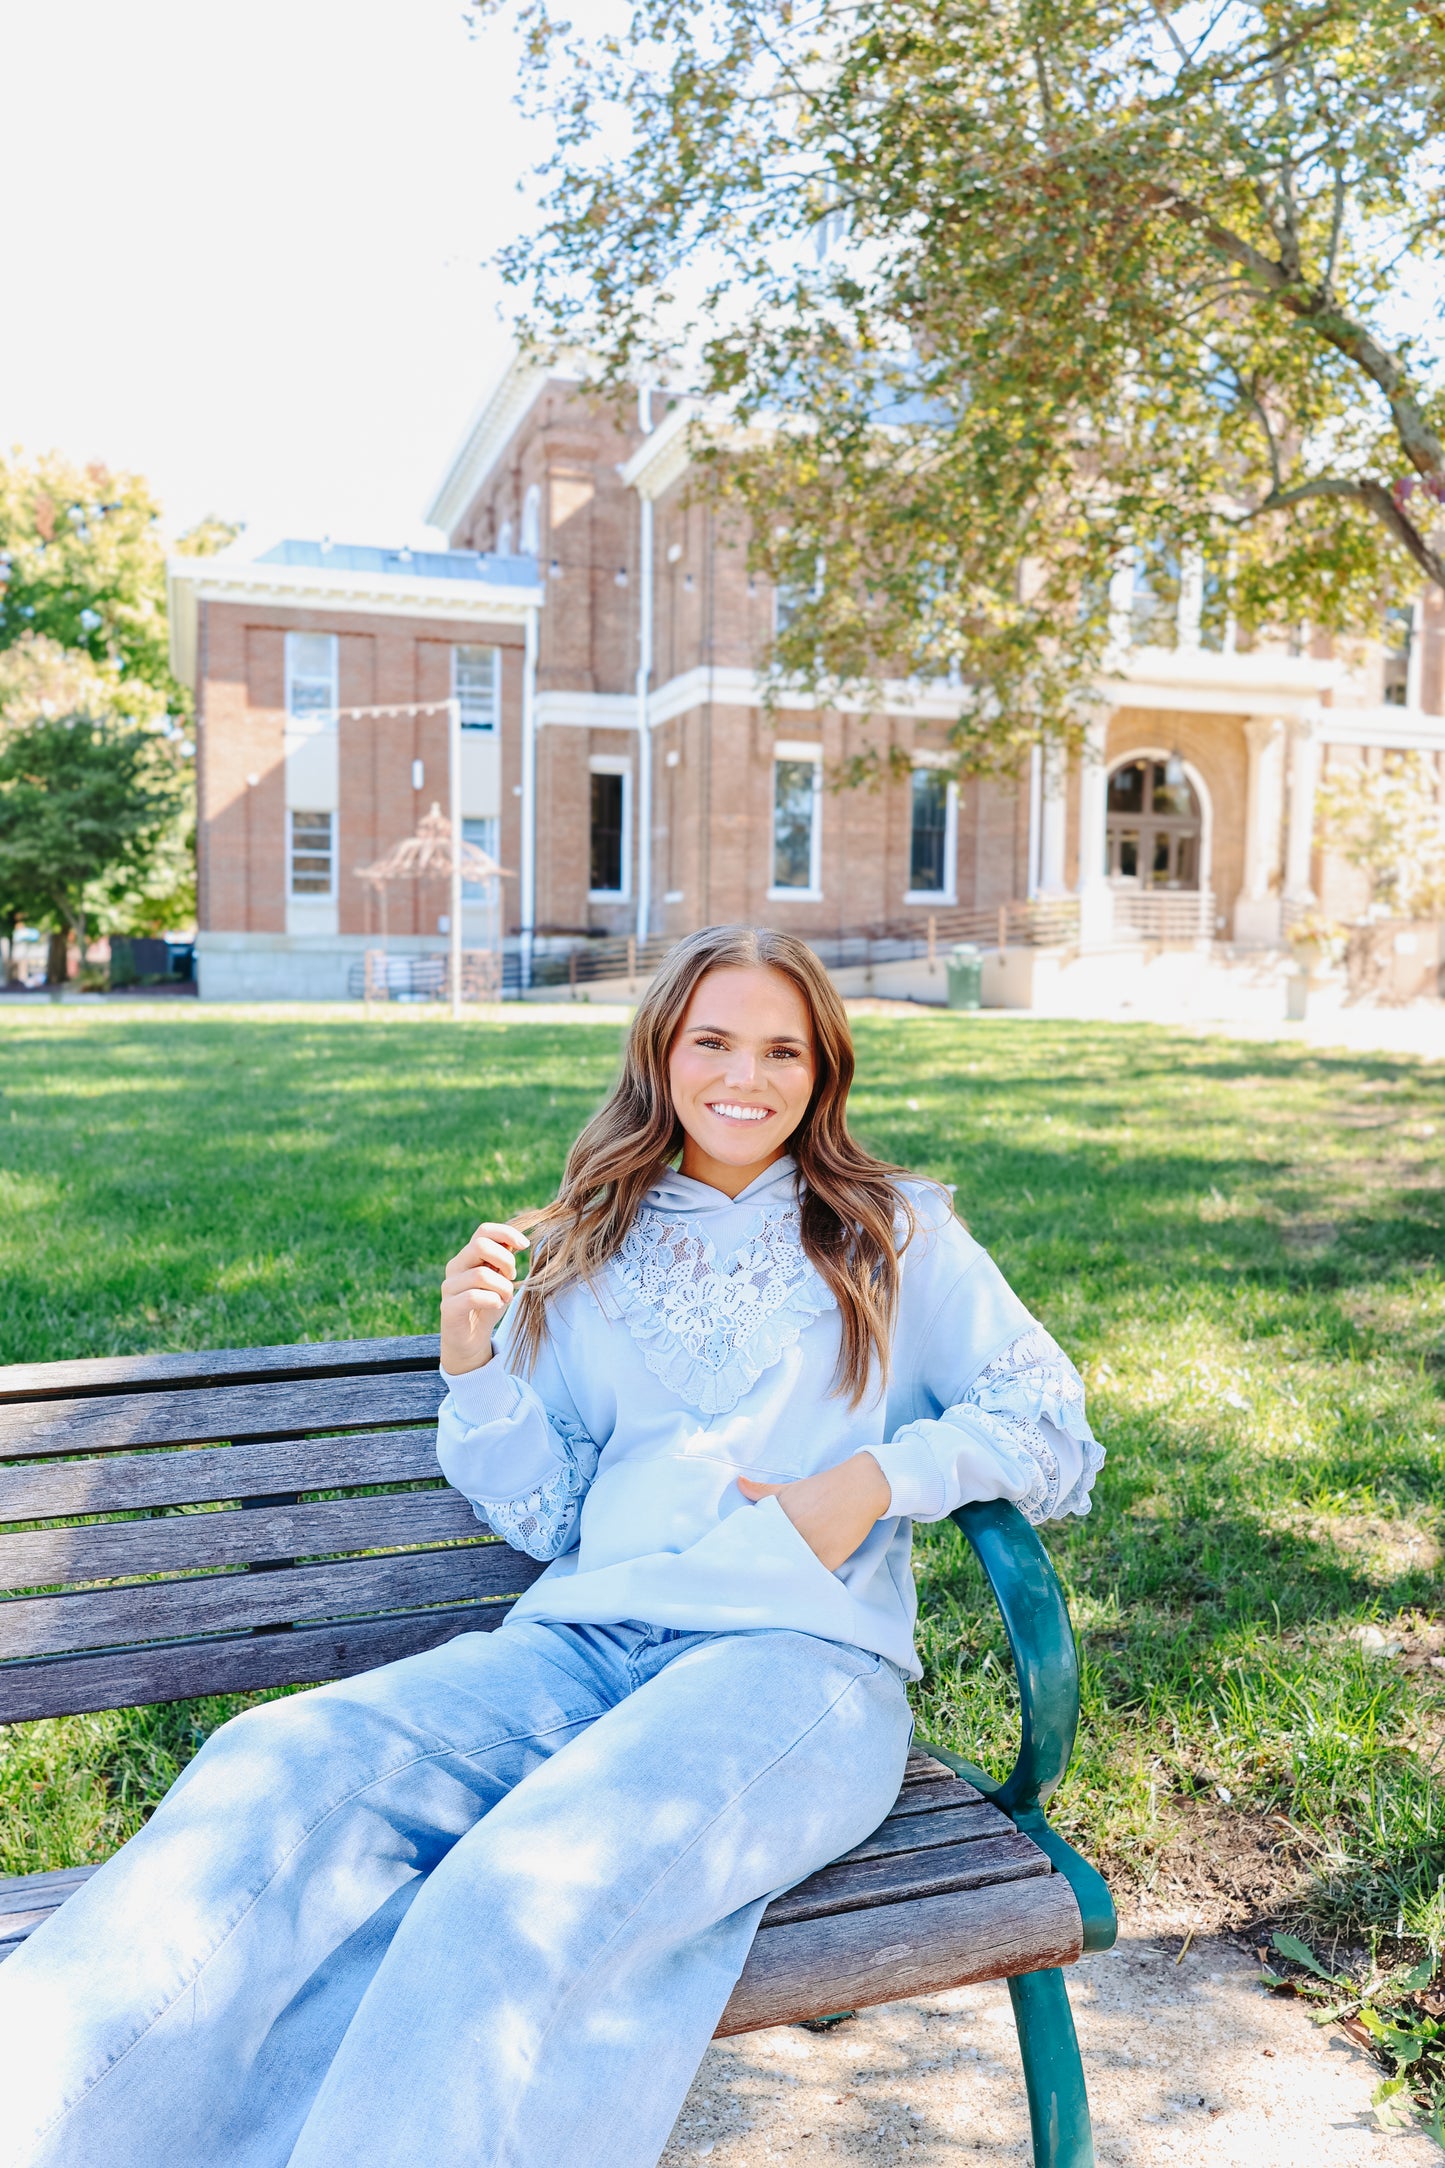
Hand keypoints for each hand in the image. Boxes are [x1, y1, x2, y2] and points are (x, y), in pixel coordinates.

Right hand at [440, 1222, 528, 1374]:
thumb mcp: (500, 1279)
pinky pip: (473, 1296)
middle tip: (512, 1277)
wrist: (470, 1339)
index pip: (484, 1231)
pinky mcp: (448, 1307)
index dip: (507, 1233)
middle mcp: (455, 1266)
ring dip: (503, 1287)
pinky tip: (496, 1305)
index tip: (524, 1245)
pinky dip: (492, 1300)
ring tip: (506, 1297)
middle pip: (480, 1245)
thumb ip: (504, 1259)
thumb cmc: (488, 1305)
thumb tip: (516, 1240)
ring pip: (480, 1274)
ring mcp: (449, 1286)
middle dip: (505, 1260)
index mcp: (468, 1256)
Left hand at [737, 1453, 891, 1571]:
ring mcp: (809, 1545)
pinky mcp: (827, 1558)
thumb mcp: (790, 1487)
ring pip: (792, 1571)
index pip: (758, 1544)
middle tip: (761, 1580)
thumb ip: (763, 1490)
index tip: (749, 1564)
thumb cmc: (824, 1487)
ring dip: (787, 1577)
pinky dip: (808, 1581)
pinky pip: (813, 1577)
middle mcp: (790, 1531)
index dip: (754, 1555)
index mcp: (777, 1516)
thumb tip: (739, 1482)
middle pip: (772, 1559)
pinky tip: (803, 1584)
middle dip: (768, 1568)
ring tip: (782, 1585)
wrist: (860, 1487)